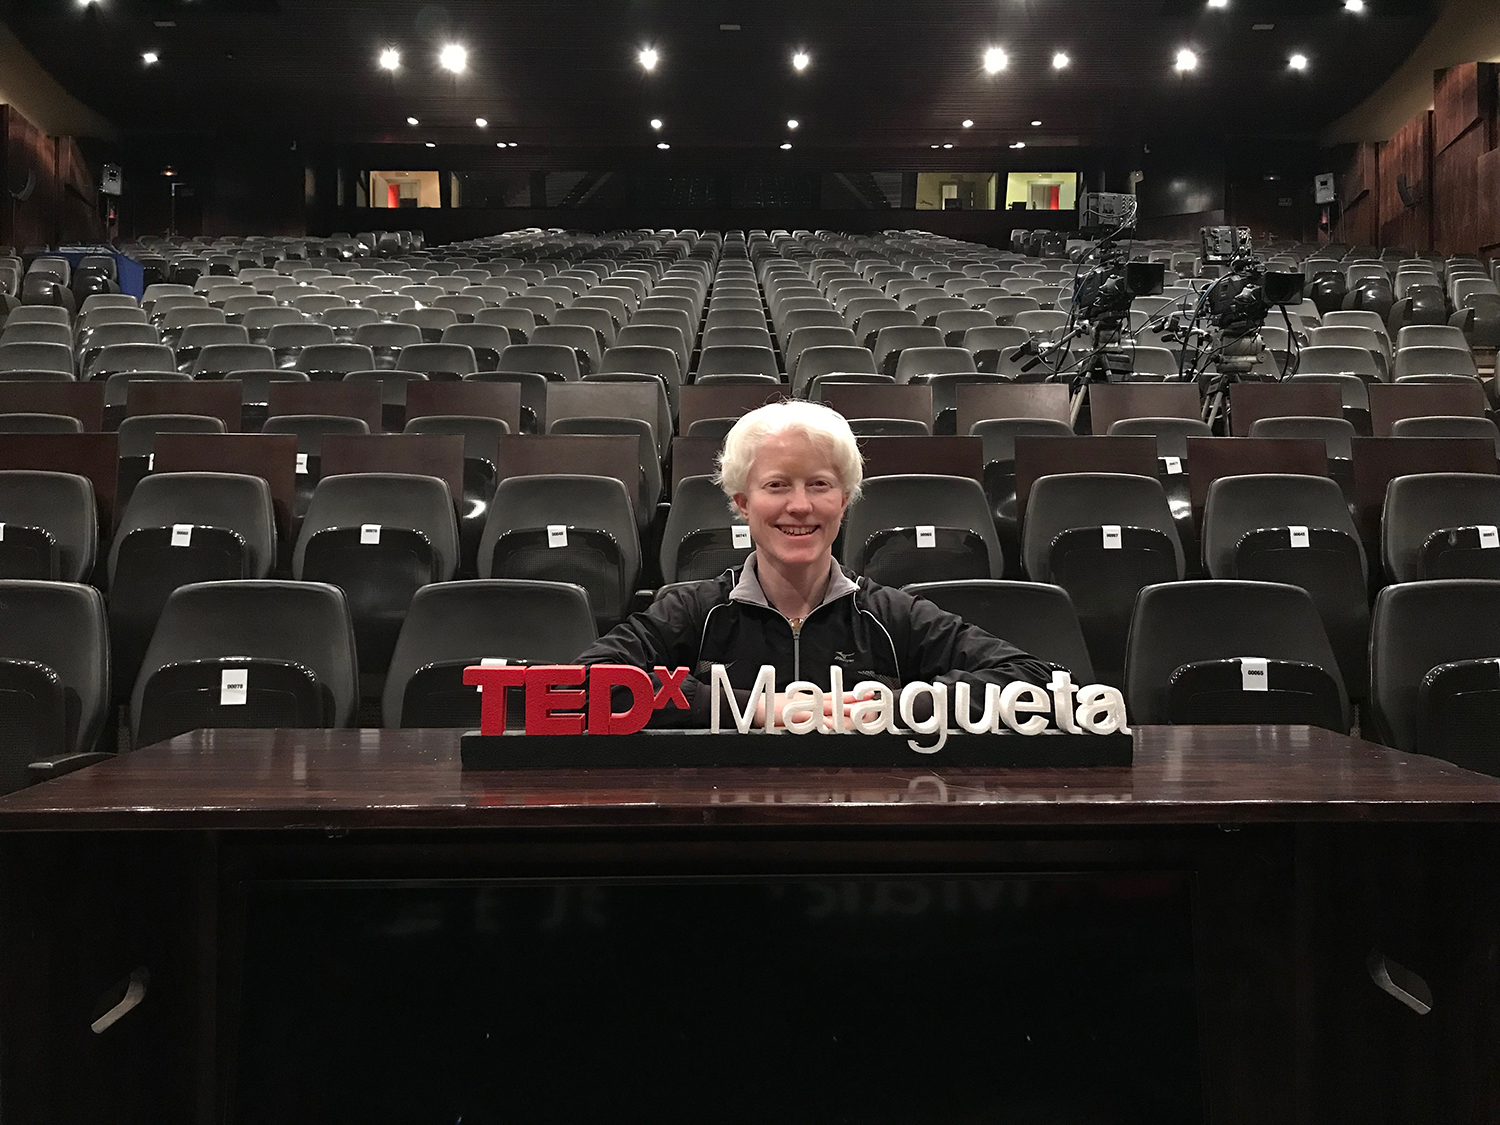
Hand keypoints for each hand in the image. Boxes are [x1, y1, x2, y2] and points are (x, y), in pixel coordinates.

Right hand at [753, 689, 875, 730]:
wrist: (755, 706)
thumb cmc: (770, 710)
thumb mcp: (791, 709)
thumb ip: (805, 713)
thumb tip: (818, 720)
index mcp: (810, 700)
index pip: (834, 698)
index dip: (850, 697)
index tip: (864, 696)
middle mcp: (810, 701)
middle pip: (837, 701)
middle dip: (855, 700)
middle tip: (871, 699)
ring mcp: (804, 708)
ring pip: (829, 708)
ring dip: (844, 710)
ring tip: (861, 711)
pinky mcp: (796, 715)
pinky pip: (813, 719)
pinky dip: (824, 723)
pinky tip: (835, 727)